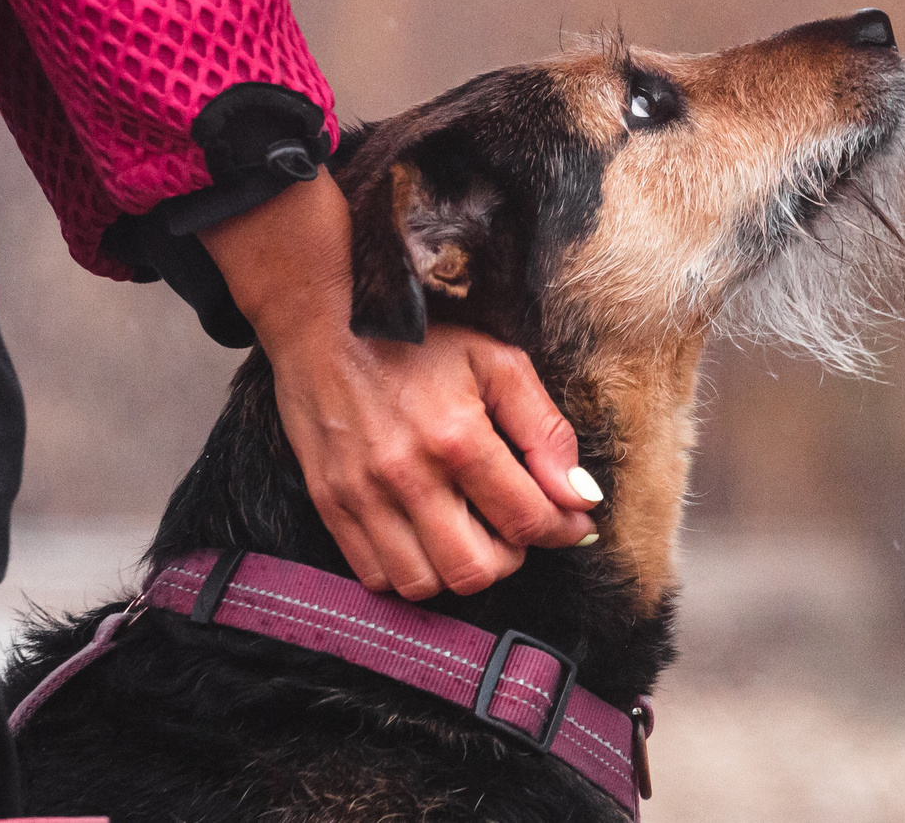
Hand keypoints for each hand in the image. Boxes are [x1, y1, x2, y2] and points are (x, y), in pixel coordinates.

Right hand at [199, 171, 599, 596]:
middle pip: (475, 570)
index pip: (526, 519)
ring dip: (459, 569)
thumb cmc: (417, 339)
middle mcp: (406, 475)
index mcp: (457, 436)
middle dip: (511, 557)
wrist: (323, 320)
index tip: (574, 525)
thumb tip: (581, 495)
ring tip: (471, 530)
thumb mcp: (497, 362)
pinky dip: (410, 571)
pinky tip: (426, 535)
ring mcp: (361, 496)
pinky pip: (375, 575)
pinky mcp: (329, 505)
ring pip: (423, 584)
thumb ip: (545, 430)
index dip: (563, 530)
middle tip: (515, 525)